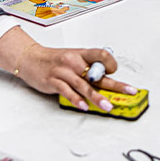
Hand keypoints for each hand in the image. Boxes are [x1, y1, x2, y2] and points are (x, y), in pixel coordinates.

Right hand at [0, 28, 134, 110]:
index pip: (101, 55)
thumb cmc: (53, 60)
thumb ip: (88, 68)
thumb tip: (107, 81)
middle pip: (97, 74)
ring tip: (107, 106)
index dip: (110, 63)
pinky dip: (76, 99)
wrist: (29, 58)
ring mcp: (63, 71)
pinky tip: (83, 106)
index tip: (115, 72)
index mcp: (81, 54)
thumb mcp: (72, 58)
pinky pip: (67, 91)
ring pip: (83, 85)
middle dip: (115, 84)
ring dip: (97, 97)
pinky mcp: (53, 81)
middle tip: (129, 91)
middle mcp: (73, 61)